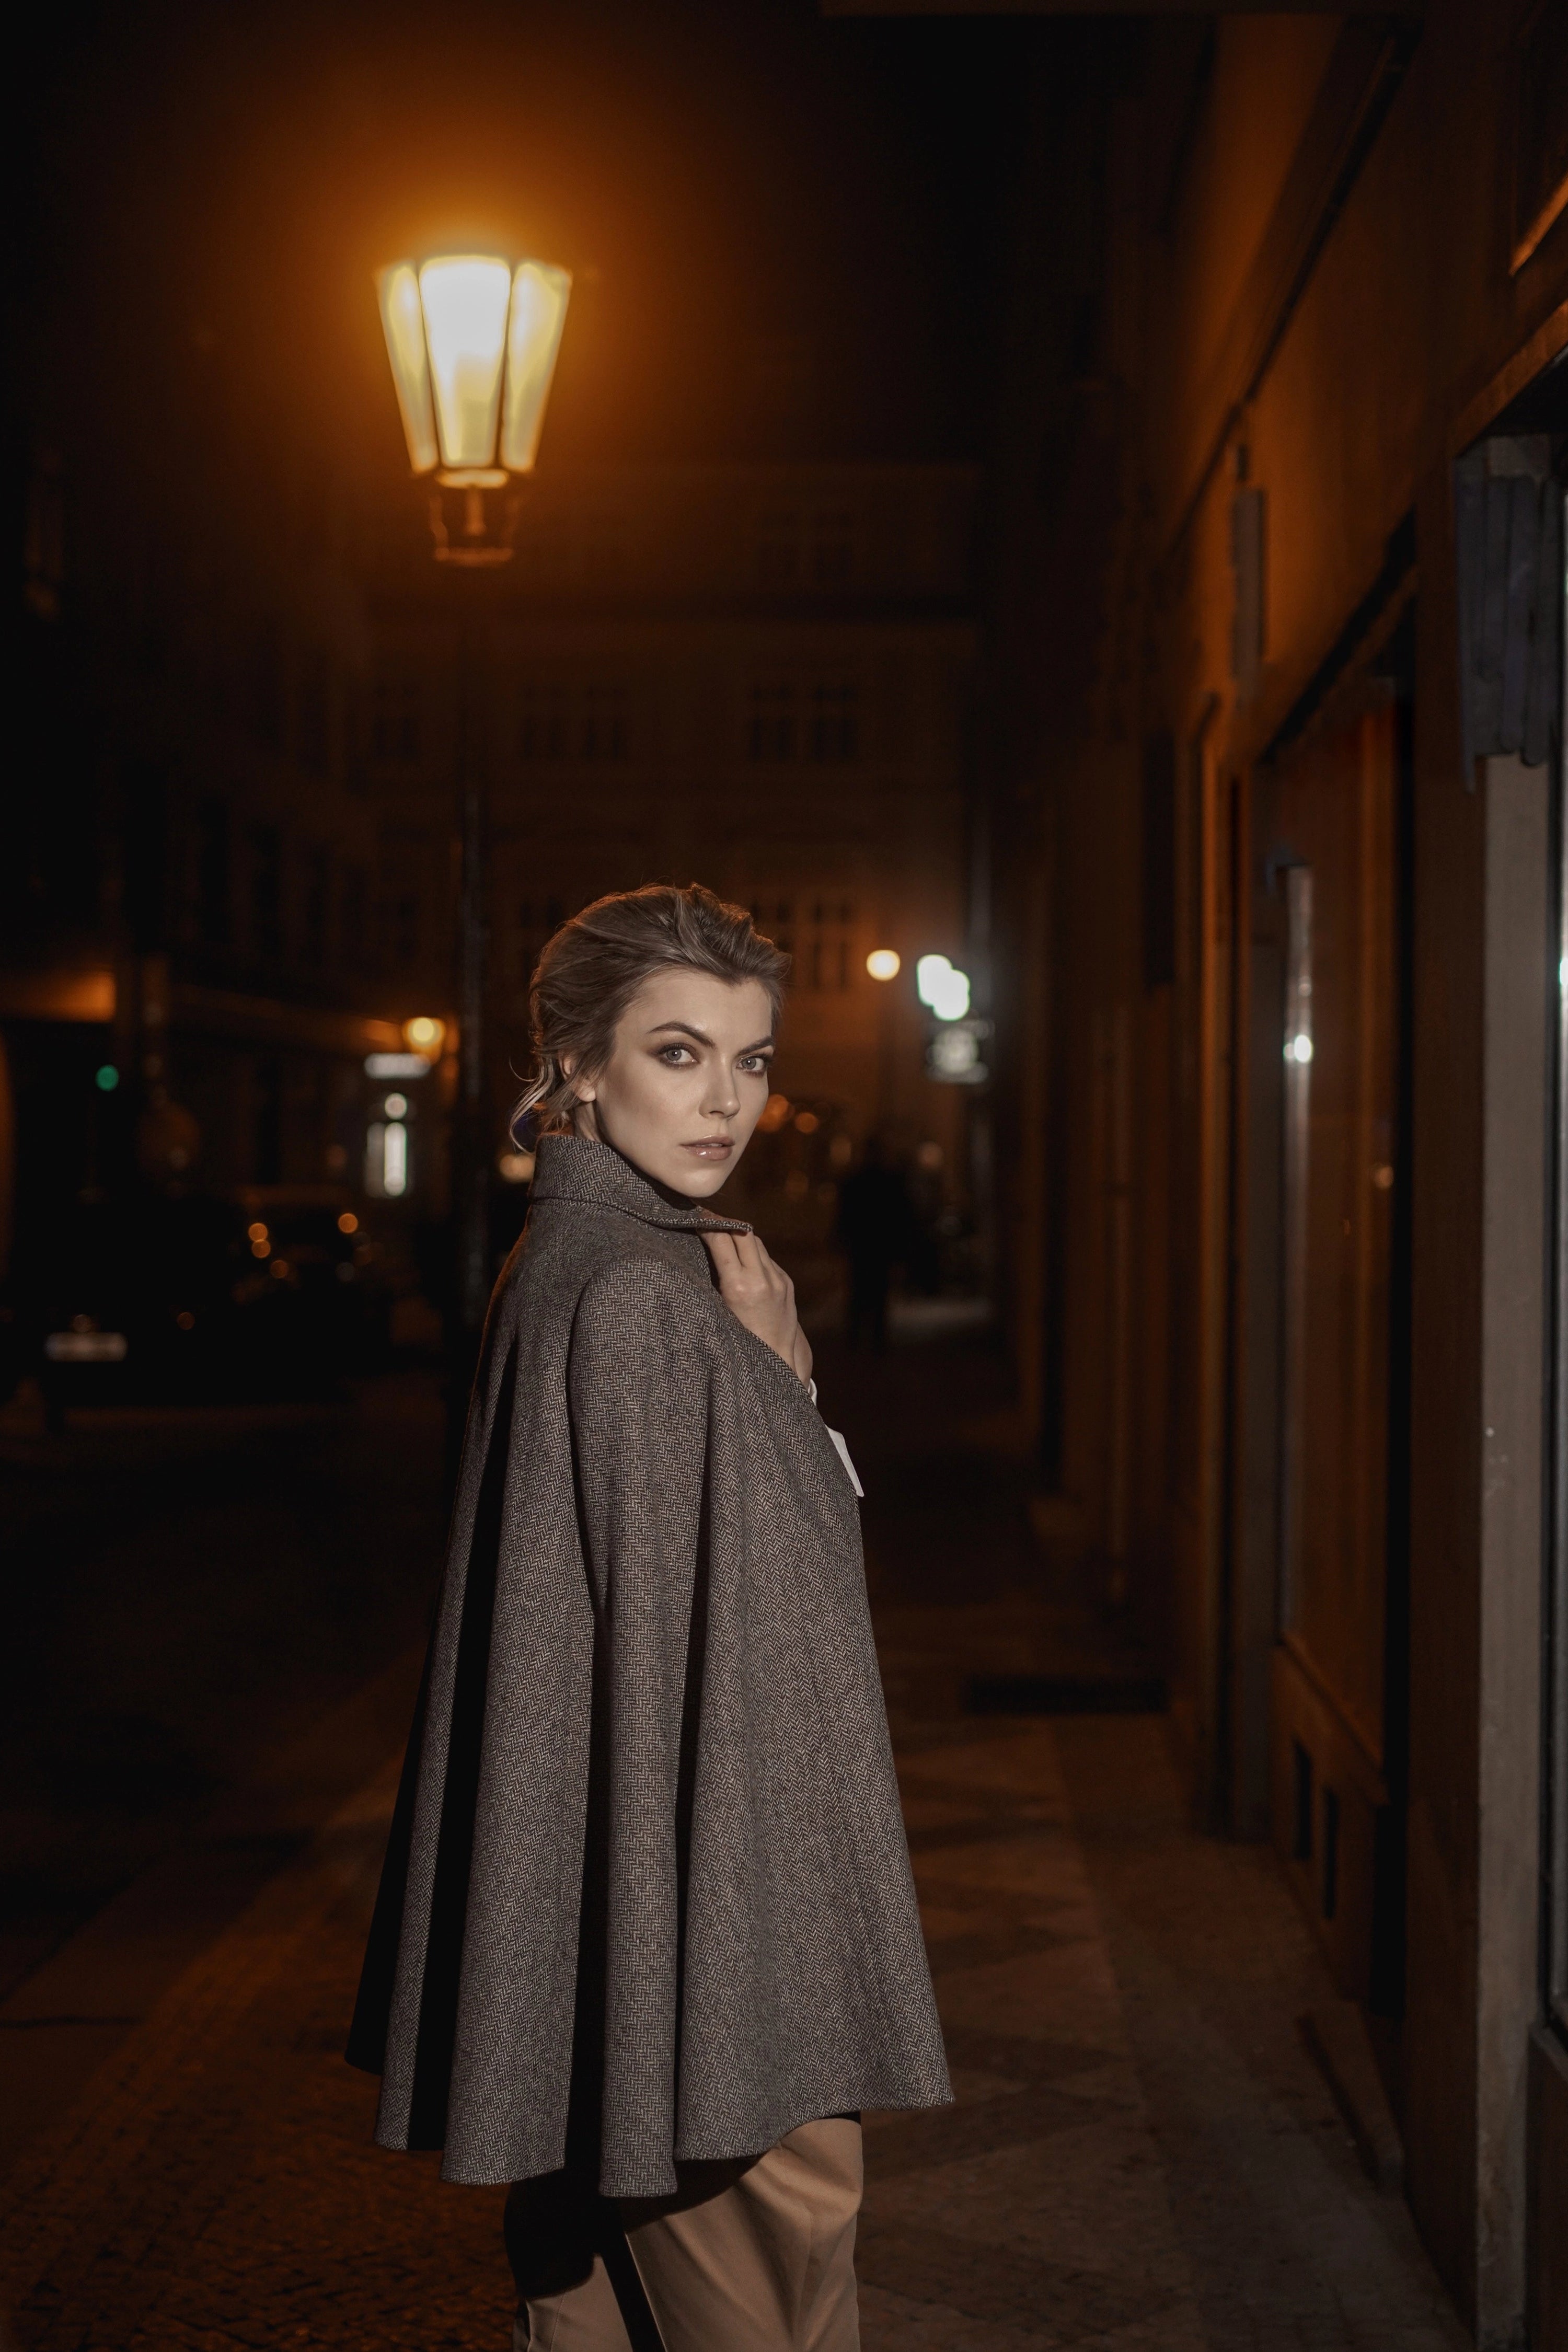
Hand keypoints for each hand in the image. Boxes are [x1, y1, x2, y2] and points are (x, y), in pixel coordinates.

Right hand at [701, 1231, 811, 1384]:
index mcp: (739, 1286)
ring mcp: (778, 1278)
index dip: (706, 1224)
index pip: (721, 1239)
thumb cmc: (738, 1342)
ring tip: (723, 1236)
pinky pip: (766, 1259)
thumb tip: (701, 1250)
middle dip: (724, 1223)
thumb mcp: (717, 1311)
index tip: (695, 1218)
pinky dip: (752, 1255)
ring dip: (739, 1237)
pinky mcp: (786, 1282)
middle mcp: (762, 1278)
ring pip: (756, 1242)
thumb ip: (712, 1279)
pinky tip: (742, 1262)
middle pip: (742, 1231)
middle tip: (707, 1220)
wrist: (776, 1360)